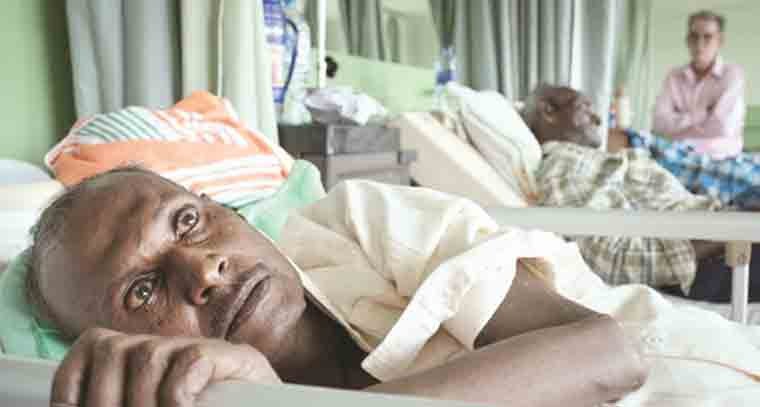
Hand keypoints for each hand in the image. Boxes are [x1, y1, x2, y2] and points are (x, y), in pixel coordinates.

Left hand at [50, 327, 280, 406]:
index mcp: (144, 365)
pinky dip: (178, 394)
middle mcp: (168, 350)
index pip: (92, 348)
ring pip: (146, 354)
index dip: (71, 384)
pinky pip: (190, 363)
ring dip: (143, 402)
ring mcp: (201, 350)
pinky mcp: (232, 358)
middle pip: (111, 348)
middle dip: (104, 401)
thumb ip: (137, 402)